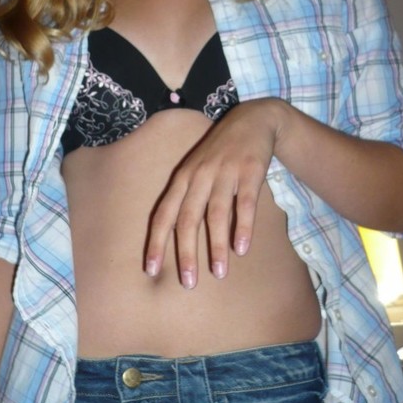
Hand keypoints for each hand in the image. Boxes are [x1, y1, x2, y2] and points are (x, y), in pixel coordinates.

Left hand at [145, 98, 284, 287]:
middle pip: (188, 218)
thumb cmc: (221, 153)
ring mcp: (225, 172)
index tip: (150, 270)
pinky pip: (245, 204)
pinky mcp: (250, 172)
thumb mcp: (198, 170)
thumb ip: (189, 199)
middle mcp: (200, 176)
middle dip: (186, 253)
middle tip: (187, 282)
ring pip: (217, 214)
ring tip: (219, 273)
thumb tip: (180, 240)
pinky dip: (243, 227)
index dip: (156, 242)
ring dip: (217, 246)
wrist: (252, 120)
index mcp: (183, 178)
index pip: (164, 214)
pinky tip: (242, 249)